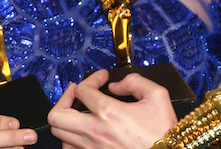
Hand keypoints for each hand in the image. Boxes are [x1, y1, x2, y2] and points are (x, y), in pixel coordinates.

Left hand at [47, 70, 177, 148]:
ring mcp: (92, 148)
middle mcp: (95, 132)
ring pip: (59, 134)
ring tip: (76, 110)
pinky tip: (80, 131)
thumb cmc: (164, 131)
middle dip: (64, 98)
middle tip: (77, 92)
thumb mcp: (157, 96)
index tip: (102, 78)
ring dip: (65, 118)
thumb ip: (135, 81)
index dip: (91, 78)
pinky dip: (69, 138)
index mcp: (110, 113)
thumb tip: (116, 85)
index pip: (82, 90)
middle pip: (57, 115)